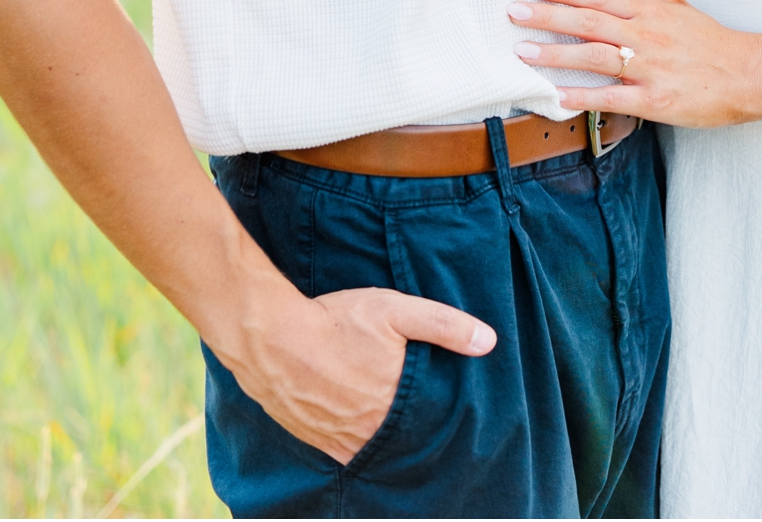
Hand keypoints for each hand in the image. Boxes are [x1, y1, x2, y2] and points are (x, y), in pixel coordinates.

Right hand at [230, 279, 496, 464]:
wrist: (273, 338)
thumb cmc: (337, 321)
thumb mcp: (395, 310)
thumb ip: (443, 325)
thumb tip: (489, 342)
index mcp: (395, 405)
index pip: (431, 422)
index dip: (440, 416)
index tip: (449, 409)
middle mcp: (370, 431)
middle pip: (403, 436)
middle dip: (413, 425)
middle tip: (418, 410)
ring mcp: (340, 440)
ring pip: (375, 446)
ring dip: (385, 435)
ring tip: (391, 417)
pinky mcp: (316, 439)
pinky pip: (346, 450)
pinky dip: (357, 440)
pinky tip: (360, 424)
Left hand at [510, 0, 761, 127]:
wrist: (748, 73)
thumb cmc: (708, 40)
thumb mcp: (671, 3)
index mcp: (649, 11)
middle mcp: (646, 36)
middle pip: (590, 22)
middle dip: (549, 16)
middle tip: (515, 12)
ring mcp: (650, 69)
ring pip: (596, 56)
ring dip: (556, 54)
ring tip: (524, 51)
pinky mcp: (657, 100)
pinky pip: (614, 98)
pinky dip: (585, 95)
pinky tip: (559, 95)